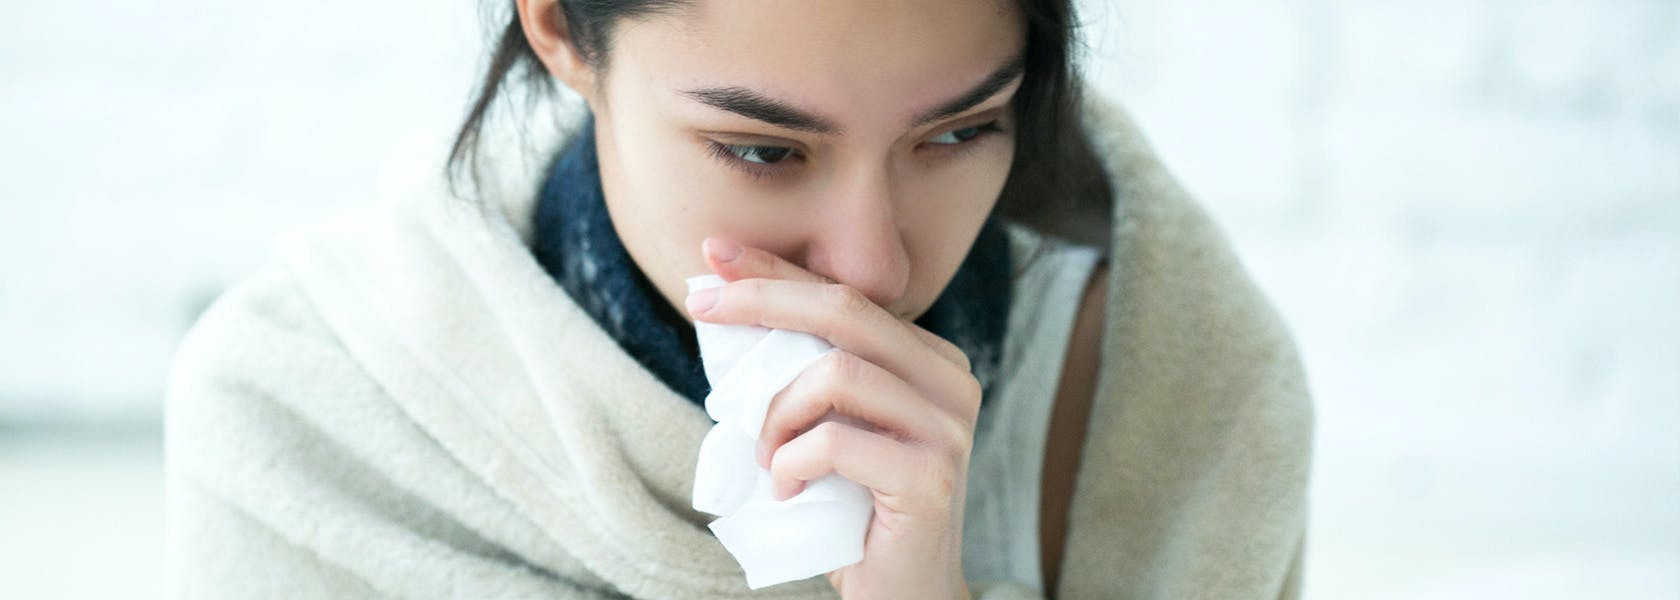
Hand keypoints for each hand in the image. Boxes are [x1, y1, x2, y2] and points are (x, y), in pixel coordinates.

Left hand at [684, 238, 977, 599]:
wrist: (905, 592)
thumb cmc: (854, 509)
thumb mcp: (827, 425)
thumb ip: (801, 370)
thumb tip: (724, 299)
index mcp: (929, 359)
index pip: (845, 295)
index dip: (776, 271)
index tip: (712, 254)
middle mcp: (950, 380)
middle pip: (845, 311)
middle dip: (762, 299)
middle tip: (700, 306)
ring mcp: (948, 427)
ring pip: (836, 374)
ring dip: (777, 415)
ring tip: (765, 457)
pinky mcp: (932, 475)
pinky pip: (835, 442)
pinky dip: (791, 463)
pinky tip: (788, 490)